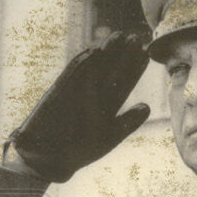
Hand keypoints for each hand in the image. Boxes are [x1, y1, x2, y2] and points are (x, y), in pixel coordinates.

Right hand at [9, 32, 150, 181]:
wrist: (48, 158)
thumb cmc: (80, 150)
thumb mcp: (110, 136)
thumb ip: (128, 122)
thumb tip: (147, 106)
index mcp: (108, 105)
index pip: (125, 82)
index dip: (135, 68)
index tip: (147, 53)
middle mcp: (93, 95)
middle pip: (111, 70)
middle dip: (123, 54)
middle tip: (136, 37)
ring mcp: (75, 91)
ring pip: (92, 68)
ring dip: (105, 52)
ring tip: (118, 37)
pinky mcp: (57, 93)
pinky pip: (70, 77)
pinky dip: (81, 65)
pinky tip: (93, 52)